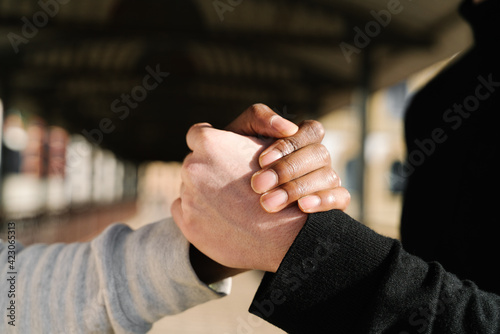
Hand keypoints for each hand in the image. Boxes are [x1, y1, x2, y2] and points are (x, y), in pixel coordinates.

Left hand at [171, 124, 306, 272]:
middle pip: (194, 163)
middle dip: (208, 170)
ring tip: (233, 205)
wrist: (287, 234)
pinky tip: (222, 219)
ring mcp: (188, 196)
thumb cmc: (284, 183)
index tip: (222, 154)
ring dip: (204, 193)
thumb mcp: (272, 144)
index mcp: (210, 142)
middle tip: (233, 184)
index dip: (212, 144)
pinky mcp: (187, 223)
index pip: (198, 134)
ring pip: (190, 188)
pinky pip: (184, 211)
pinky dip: (198, 214)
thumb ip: (250, 127)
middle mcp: (193, 167)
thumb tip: (229, 126)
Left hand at [225, 104, 350, 213]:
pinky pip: (342, 198)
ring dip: (298, 189)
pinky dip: (325, 200)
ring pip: (329, 176)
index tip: (261, 160)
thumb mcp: (239, 133)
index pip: (312, 131)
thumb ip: (259, 118)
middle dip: (287, 170)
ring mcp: (326, 180)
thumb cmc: (233, 158)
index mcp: (301, 139)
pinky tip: (302, 208)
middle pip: (320, 155)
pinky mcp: (331, 202)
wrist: (228, 194)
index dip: (290, 145)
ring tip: (268, 203)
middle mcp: (316, 158)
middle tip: (258, 185)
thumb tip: (288, 127)